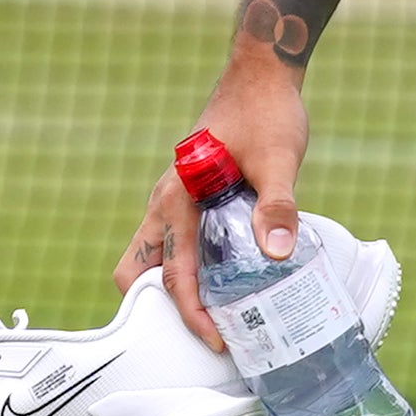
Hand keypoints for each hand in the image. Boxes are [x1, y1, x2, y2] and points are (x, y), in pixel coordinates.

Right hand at [116, 44, 306, 345]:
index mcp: (177, 199)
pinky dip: (187, 266)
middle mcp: (165, 203)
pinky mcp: (188, 195)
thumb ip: (277, 206)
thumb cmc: (266, 112)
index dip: (191, 314)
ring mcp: (172, 199)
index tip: (216, 342)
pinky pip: (173, 241)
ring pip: (152, 257)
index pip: (173, 274)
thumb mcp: (277, 160)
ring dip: (172, 287)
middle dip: (159, 308)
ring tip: (216, 315)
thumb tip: (277, 255)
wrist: (261, 73)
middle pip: (137, 271)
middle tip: (204, 332)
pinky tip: (228, 277)